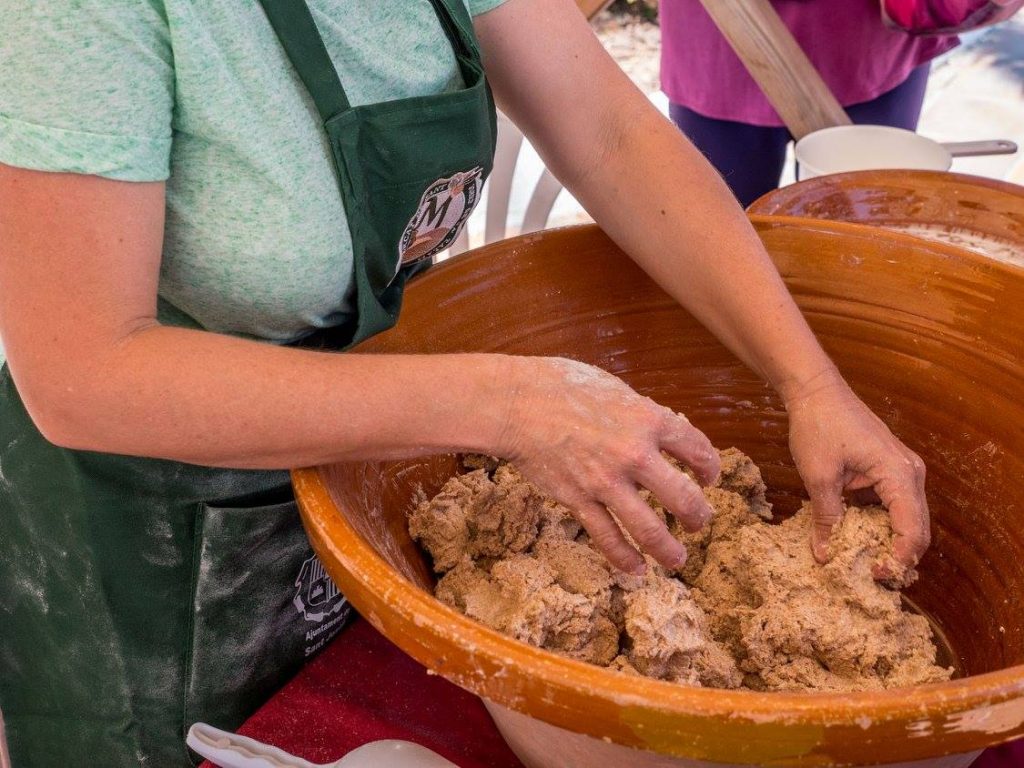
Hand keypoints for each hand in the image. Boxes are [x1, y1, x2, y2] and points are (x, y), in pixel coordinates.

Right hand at [497, 357, 719, 573]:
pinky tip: (636, 568)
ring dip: (668, 549)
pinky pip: (607, 537)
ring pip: (649, 529)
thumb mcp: (615, 388)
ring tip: (677, 560)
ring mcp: (606, 482)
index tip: (707, 478)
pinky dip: (624, 557)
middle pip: (683, 498)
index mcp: (648, 420)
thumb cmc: (562, 385)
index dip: (710, 469)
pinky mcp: (578, 500)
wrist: (516, 403)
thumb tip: (659, 432)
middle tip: (699, 523)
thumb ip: (641, 414)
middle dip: (698, 516)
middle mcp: (634, 454)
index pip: (697, 450)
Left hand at [785, 372, 929, 568]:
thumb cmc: (818, 425)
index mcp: (899, 474)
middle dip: (896, 555)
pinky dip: (879, 525)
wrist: (816, 391)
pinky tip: (856, 538)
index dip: (897, 558)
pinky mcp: (889, 471)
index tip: (873, 574)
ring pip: (905, 519)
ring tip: (861, 562)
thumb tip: (825, 556)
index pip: (912, 529)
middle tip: (868, 576)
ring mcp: (902, 471)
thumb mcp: (818, 476)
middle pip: (916, 528)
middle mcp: (910, 473)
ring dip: (887, 542)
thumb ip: (826, 518)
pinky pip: (892, 506)